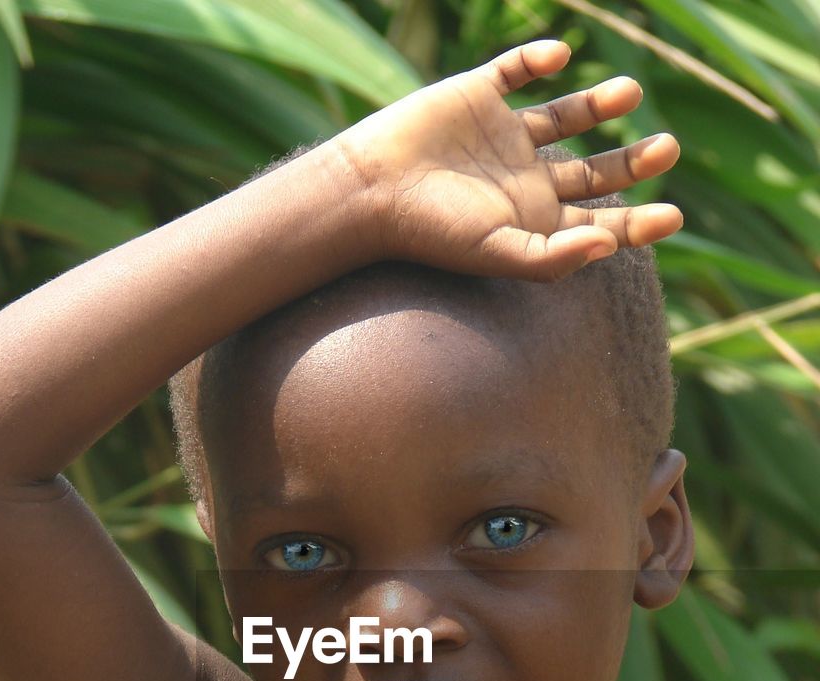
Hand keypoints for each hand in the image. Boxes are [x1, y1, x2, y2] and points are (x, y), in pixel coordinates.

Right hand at [331, 39, 681, 281]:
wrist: (372, 190)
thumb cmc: (433, 232)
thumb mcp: (496, 251)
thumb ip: (552, 257)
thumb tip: (607, 247)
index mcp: (535, 219)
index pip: (599, 223)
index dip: (639, 224)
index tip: (674, 215)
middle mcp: (526, 178)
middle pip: (596, 171)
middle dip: (635, 162)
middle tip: (669, 148)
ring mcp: (504, 136)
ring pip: (567, 116)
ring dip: (601, 104)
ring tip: (629, 94)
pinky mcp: (478, 96)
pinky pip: (516, 70)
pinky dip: (538, 58)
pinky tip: (559, 59)